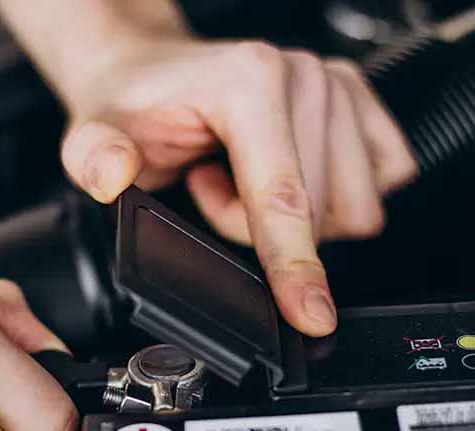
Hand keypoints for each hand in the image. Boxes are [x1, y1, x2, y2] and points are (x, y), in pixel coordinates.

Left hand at [61, 39, 416, 335]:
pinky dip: (332, 201)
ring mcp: (338, 86)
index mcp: (250, 82)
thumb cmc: (135, 104)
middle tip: (210, 191)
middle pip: (320, 216)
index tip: (312, 316)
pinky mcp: (361, 103)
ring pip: (353, 208)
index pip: (284, 198)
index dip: (295, 266)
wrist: (154, 71)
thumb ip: (96, 155)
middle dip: (260, 229)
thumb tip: (113, 174)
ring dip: (296, 217)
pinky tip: (284, 175)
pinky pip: (380, 183)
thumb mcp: (95, 132)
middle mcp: (304, 77)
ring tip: (241, 181)